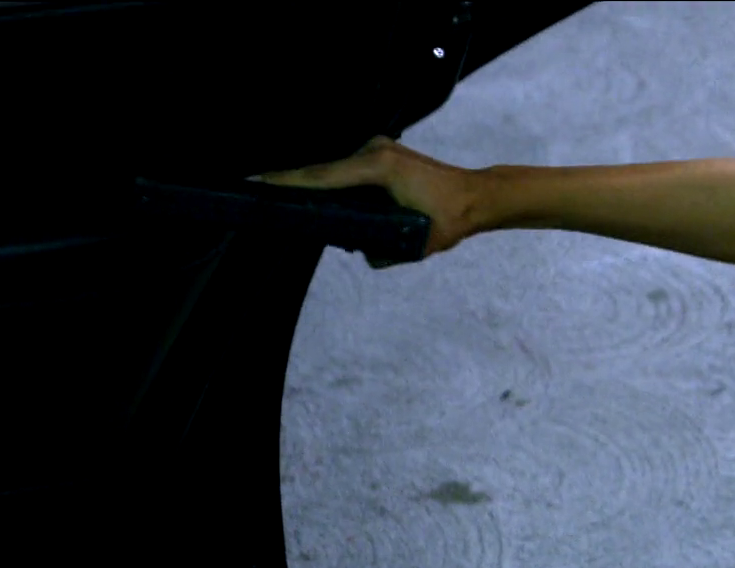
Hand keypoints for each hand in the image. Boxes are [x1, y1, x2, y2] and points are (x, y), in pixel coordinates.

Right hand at [255, 135, 481, 267]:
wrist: (478, 196)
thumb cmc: (450, 219)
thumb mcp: (415, 243)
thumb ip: (382, 252)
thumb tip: (359, 250)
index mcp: (379, 167)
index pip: (323, 177)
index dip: (288, 182)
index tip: (258, 182)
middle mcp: (375, 151)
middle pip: (323, 170)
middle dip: (293, 183)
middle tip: (257, 192)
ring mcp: (379, 148)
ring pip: (336, 170)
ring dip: (316, 184)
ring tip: (282, 197)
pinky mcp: (383, 152)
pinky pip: (349, 169)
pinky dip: (334, 182)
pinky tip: (318, 195)